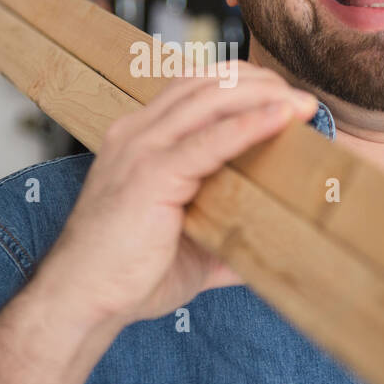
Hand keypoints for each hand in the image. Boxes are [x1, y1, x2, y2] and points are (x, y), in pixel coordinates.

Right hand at [41, 62, 318, 326]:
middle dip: (258, 82)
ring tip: (302, 105)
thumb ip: (225, 237)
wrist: (80, 301)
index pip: (193, 90)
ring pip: (209, 100)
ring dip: (262, 95)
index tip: (285, 97)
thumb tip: (270, 249)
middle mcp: (136, 134)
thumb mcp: (186, 246)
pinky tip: (281, 118)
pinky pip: (208, 140)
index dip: (240, 83)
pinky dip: (249, 124)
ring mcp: (140, 150)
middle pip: (204, 83)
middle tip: (304, 100)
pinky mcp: (151, 174)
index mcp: (139, 141)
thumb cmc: (126, 276)